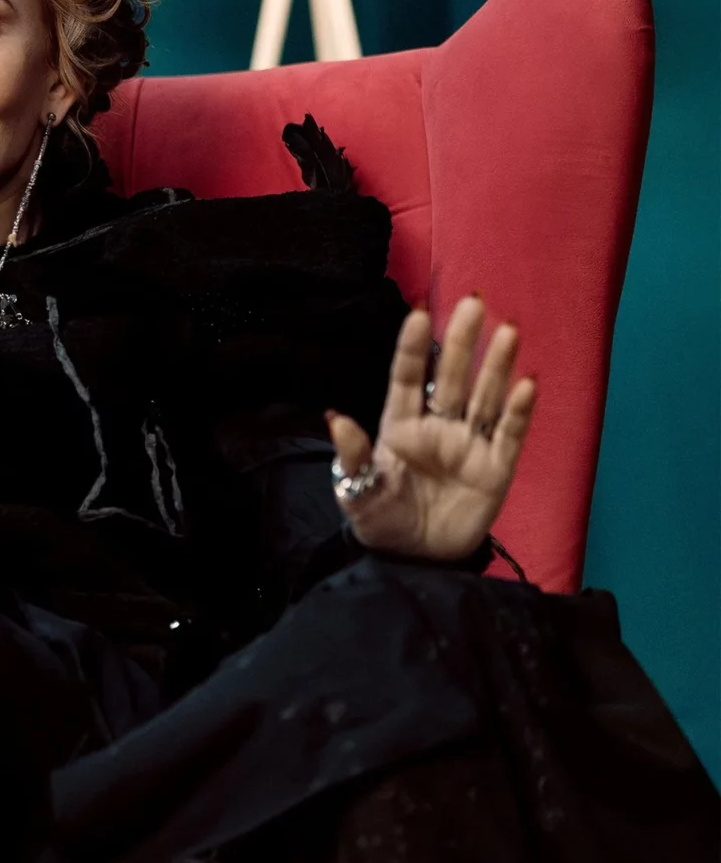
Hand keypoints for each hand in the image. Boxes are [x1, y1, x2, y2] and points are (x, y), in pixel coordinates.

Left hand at [325, 294, 537, 561]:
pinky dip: (518, 411)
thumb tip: (335, 417)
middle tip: (473, 301)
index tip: (419, 311)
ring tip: (507, 330)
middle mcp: (437, 427)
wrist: (415, 561)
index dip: (413, 348)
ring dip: (496, 365)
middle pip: (452, 378)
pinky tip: (526, 383)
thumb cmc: (382, 519)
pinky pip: (509, 435)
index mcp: (400, 426)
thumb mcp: (358, 492)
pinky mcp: (495, 469)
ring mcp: (468, 445)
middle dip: (462, 342)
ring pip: (485, 397)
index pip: (407, 379)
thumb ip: (352, 456)